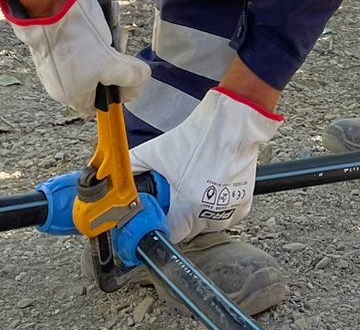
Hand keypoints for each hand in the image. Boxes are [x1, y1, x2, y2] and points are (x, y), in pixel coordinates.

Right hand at [0, 0, 149, 116]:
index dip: (117, 94)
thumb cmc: (77, 39)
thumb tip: (142, 78)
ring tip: (112, 33)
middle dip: (113, 66)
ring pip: (88, 62)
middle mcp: (60, 83)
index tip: (128, 77)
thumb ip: (129, 75)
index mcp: (71, 95)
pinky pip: (77, 46)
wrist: (50, 7)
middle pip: (96, 81)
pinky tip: (99, 25)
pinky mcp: (53, 44)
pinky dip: (90, 38)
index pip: (98, 106)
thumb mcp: (111, 62)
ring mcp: (54, 63)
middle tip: (121, 49)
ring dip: (104, 50)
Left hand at [129, 87, 282, 241]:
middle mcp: (211, 215)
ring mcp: (229, 212)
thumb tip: (116, 175)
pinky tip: (213, 183)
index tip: (160, 211)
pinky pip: (224, 214)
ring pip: (207, 222)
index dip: (161, 221)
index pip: (169, 233)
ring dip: (199, 209)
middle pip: (188, 227)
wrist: (233, 124)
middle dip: (179, 212)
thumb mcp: (158, 151)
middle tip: (177, 189)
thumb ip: (133, 165)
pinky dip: (218, 204)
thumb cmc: (200, 137)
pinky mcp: (243, 205)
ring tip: (197, 183)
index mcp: (189, 208)